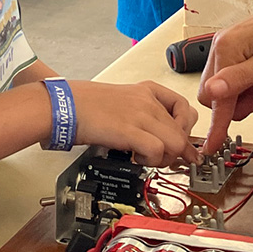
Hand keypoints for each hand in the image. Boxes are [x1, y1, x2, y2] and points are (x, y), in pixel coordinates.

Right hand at [72, 80, 198, 166]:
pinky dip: (151, 161)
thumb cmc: (88, 106)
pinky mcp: (129, 130)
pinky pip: (158, 150)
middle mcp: (149, 101)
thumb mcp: (125, 103)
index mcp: (149, 90)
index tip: (184, 146)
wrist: (66, 105)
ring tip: (148, 158)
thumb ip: (146, 115)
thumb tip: (164, 138)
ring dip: (165, 158)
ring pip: (176, 142)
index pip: (186, 110)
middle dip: (177, 151)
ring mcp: (141, 115)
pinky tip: (137, 159)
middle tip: (162, 158)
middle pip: (183, 131)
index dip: (186, 131)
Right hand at [198, 0, 252, 152]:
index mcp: (227, 47)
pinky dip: (245, 84)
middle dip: (234, 105)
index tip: (211, 146)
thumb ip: (241, 79)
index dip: (216, 124)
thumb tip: (212, 93)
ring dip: (241, 95)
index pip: (214, 96)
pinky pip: (232, 75)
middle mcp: (222, 44)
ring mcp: (230, 44)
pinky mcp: (239, 46)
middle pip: (213, 93)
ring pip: (222, 86)